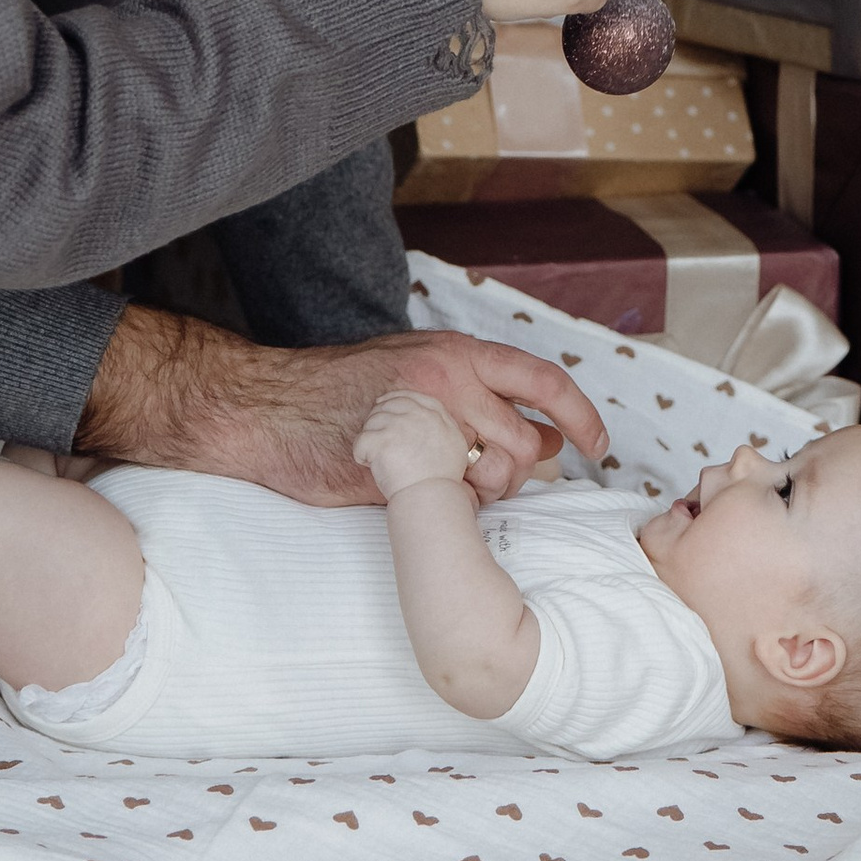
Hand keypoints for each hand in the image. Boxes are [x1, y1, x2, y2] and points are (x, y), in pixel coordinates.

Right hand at [74, 306, 609, 507]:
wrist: (262, 408)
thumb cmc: (338, 398)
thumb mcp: (420, 377)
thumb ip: (482, 402)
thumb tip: (548, 439)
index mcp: (455, 352)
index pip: (544, 380)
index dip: (580, 417)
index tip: (598, 447)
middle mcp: (447, 377)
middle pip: (524, 444)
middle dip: (512, 476)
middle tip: (475, 483)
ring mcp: (421, 419)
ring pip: (492, 476)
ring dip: (477, 494)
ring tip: (435, 485)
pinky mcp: (396, 461)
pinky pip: (447, 500)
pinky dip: (441, 507)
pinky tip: (407, 492)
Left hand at [354, 387, 474, 496]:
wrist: (430, 496)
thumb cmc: (442, 478)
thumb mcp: (454, 443)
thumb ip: (442, 425)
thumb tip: (428, 418)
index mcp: (435, 415)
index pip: (410, 397)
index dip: (394, 398)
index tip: (384, 404)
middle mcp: (416, 415)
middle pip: (388, 406)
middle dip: (379, 419)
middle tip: (378, 440)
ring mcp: (397, 426)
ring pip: (371, 422)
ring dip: (370, 439)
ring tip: (376, 458)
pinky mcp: (380, 441)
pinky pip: (360, 441)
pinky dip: (360, 454)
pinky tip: (368, 464)